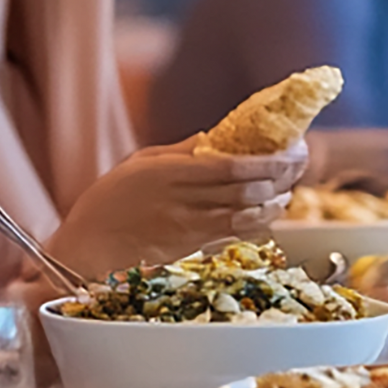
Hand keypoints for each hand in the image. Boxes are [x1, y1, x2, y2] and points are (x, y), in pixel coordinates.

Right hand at [46, 137, 308, 278]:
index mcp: (171, 172)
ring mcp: (190, 228)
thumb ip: (182, 151)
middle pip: (247, 190)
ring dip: (274, 203)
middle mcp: (184, 201)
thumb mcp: (142, 162)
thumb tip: (217, 138)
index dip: (268, 160)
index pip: (232, 166)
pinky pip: (234, 235)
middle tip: (299, 163)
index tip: (290, 149)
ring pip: (247, 217)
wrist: (88, 246)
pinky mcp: (191, 249)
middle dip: (282, 177)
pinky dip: (257, 224)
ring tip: (287, 190)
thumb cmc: (110, 199)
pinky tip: (266, 213)